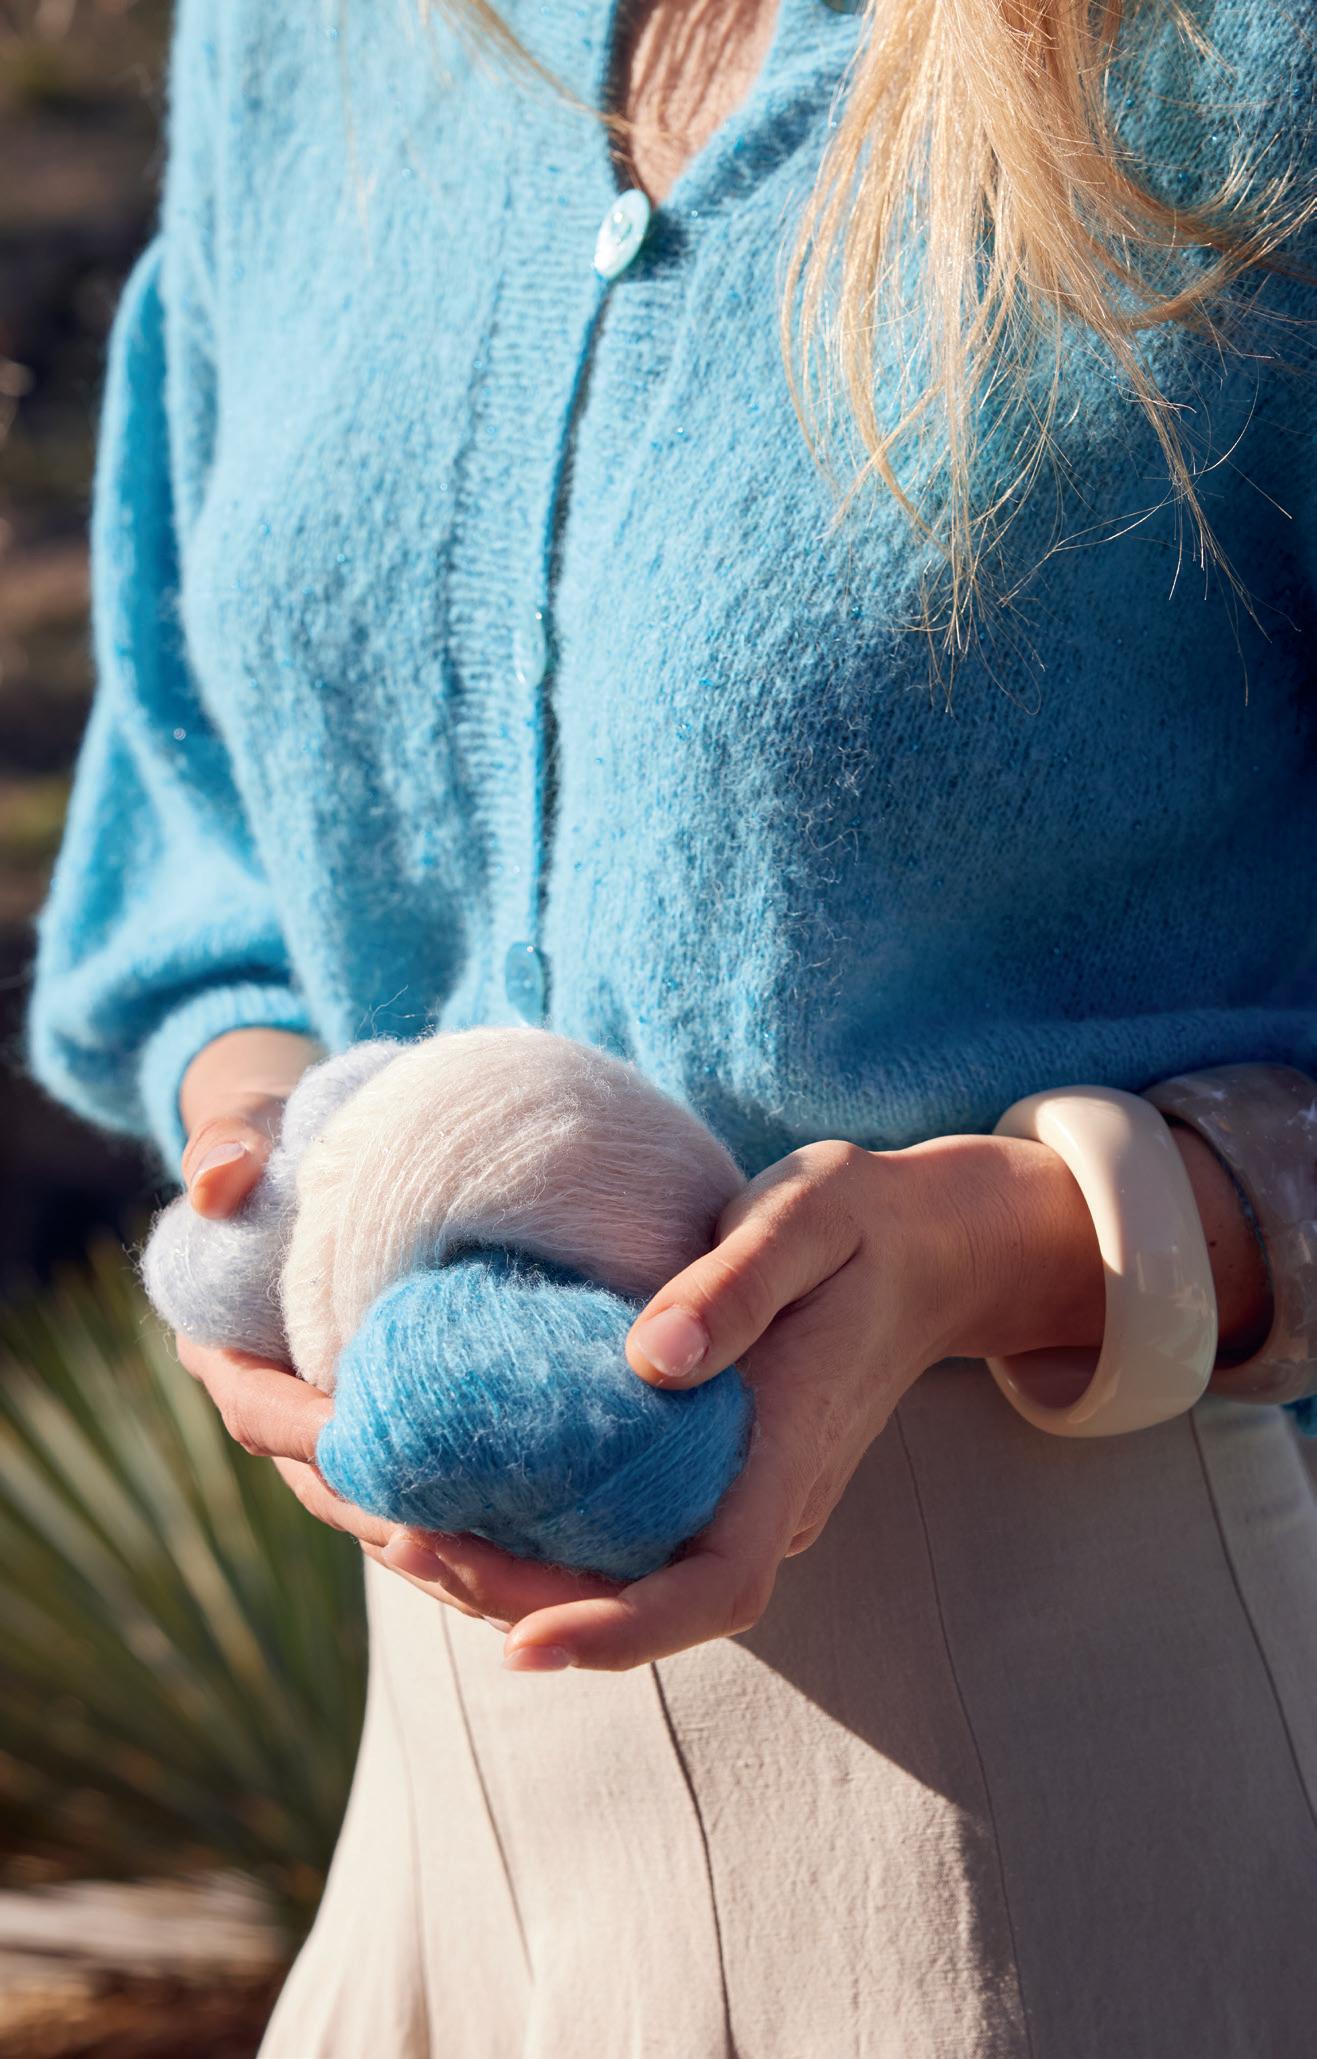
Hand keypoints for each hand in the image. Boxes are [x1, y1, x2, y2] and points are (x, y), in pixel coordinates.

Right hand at [173, 1027, 615, 1626]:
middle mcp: (292, 1417)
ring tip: (546, 1575)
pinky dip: (504, 1532)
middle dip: (413, 1526)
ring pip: (403, 1518)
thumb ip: (228, 1145)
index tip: (379, 1450)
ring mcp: (356, 1438)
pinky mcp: (418, 1441)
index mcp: (237, 1361)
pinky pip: (455, 1503)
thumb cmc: (281, 1139)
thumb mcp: (250, 1128)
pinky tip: (578, 1549)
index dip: (317, 1441)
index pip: (267, 1419)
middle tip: (489, 1547)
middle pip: (343, 1495)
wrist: (318, 1156)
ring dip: (466, 1554)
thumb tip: (220, 1176)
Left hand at [391, 1129, 1110, 1671]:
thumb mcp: (811, 1215)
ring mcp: (744, 1497)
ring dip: (517, 1574)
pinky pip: (628, 1533)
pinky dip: (543, 1532)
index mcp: (791, 1453)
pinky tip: (460, 1492)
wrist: (929, 1247)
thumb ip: (738, 1283)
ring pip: (629, 1576)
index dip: (621, 1629)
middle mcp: (768, 1502)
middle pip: (648, 1600)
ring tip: (398, 1526)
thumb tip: (653, 1360)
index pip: (717, 1585)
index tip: (524, 1640)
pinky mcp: (718, 1476)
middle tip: (400, 1541)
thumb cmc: (863, 1223)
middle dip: (522, 1598)